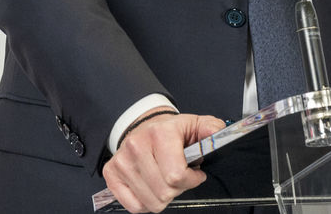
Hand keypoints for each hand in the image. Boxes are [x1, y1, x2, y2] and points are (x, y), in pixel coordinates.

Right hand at [103, 107, 226, 212]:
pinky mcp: (111, 174)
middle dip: (178, 188)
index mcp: (159, 134)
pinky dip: (146, 202)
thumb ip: (211, 130)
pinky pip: (134, 206)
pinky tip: (152, 186)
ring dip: (163, 196)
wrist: (145, 126)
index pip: (176, 176)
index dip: (191, 180)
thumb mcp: (195, 125)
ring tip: (165, 179)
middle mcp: (136, 146)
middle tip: (179, 175)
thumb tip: (218, 135)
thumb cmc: (170, 130)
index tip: (195, 173)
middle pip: (164, 192)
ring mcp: (122, 161)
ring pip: (150, 202)